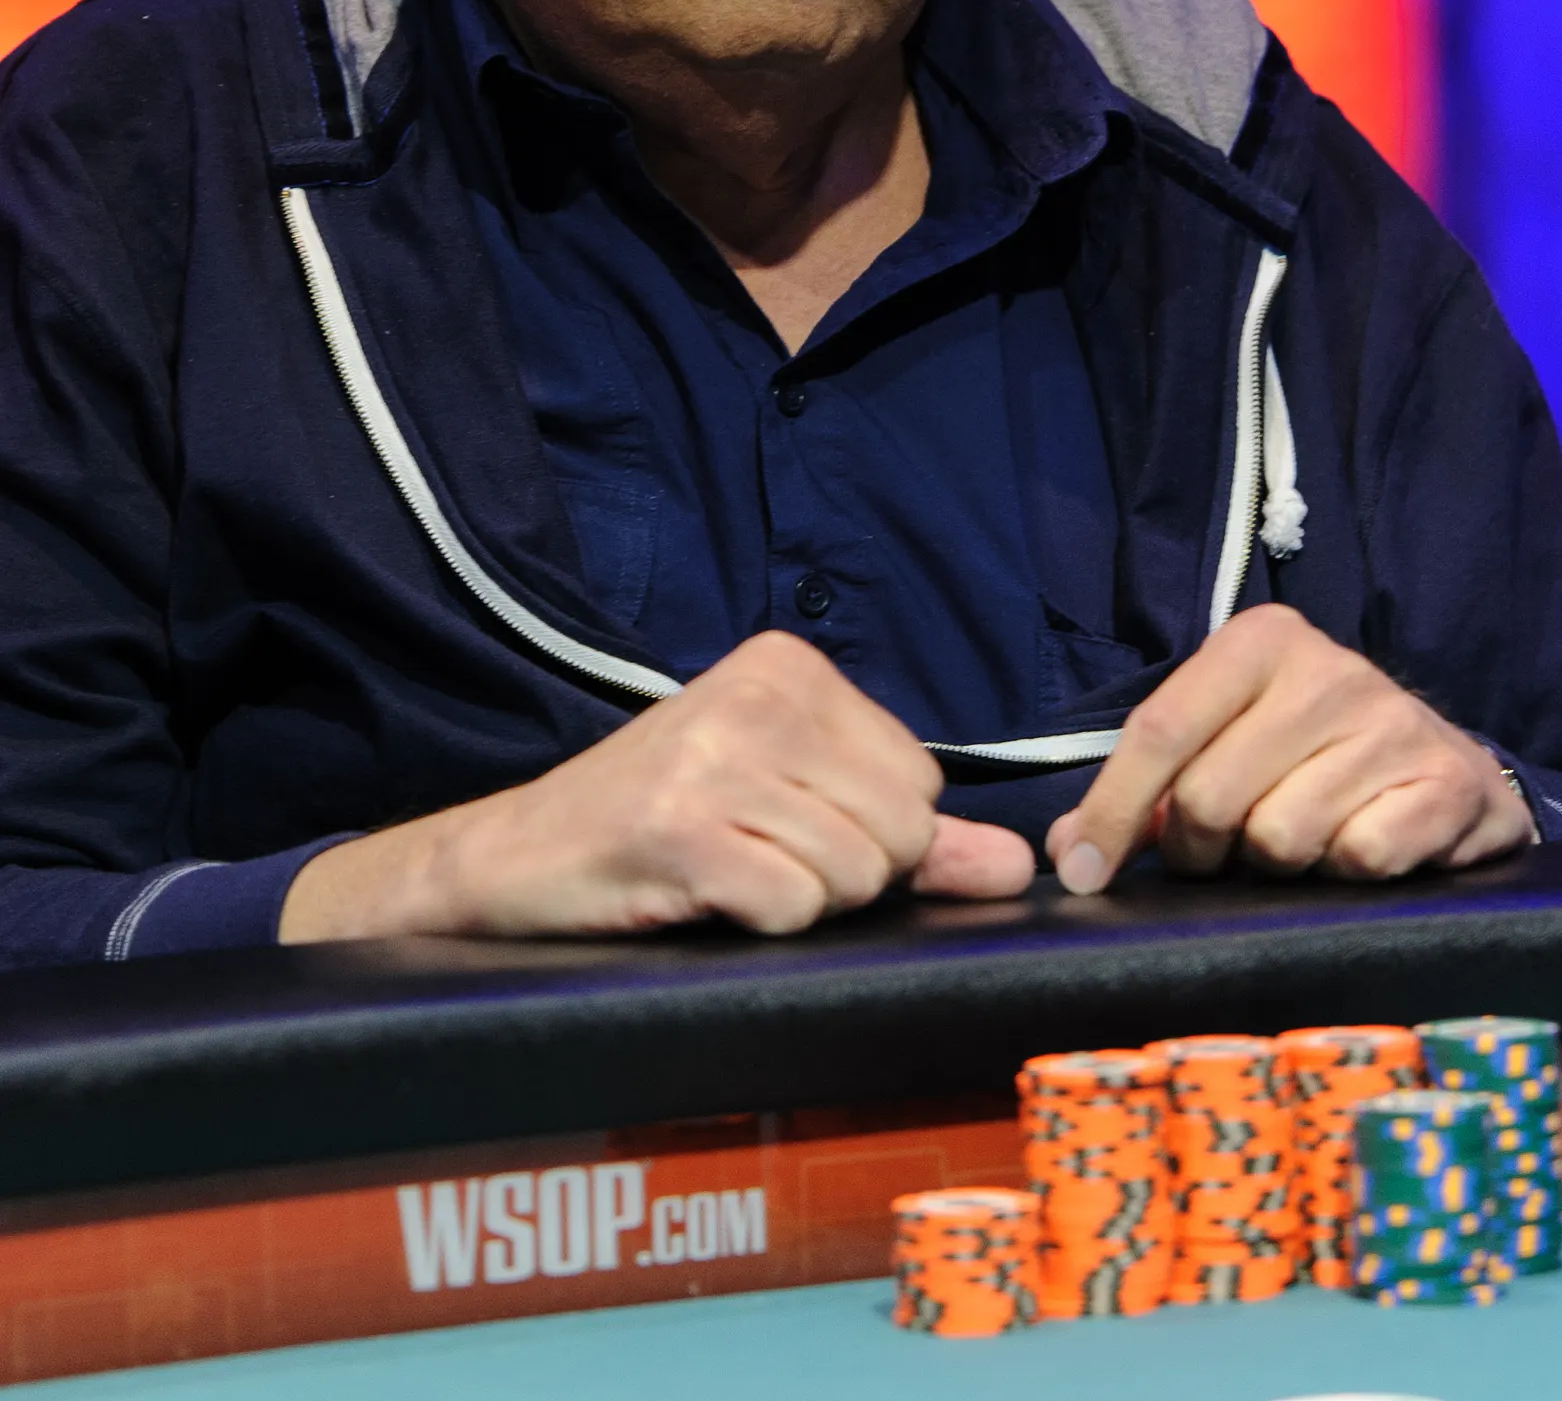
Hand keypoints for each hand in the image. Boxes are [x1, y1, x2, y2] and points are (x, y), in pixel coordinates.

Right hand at [281, 629, 1033, 942]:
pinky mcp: (679, 827)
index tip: (785, 823)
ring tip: (723, 869)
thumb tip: (1017, 867)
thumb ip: (911, 835)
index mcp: (789, 667)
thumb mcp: (789, 803)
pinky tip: (699, 892)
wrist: (516, 856)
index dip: (870, 833)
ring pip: (853, 875)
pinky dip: (756, 921)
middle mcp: (758, 694)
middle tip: (753, 853)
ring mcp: (715, 756)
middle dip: (844, 873)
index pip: (922, 782)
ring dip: (794, 901)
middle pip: (901, 831)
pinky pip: (791, 907)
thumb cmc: (660, 823)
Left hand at [1045, 606, 1534, 895]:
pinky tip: (1359, 844)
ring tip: (1300, 839)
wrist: (1446, 767)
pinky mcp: (1447, 781)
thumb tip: (1071, 852)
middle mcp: (1327, 668)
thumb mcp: (1226, 743)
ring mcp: (1392, 722)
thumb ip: (1145, 790)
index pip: (1159, 730)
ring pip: (1280, 837)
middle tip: (1224, 853)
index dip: (1112, 810)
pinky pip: (1357, 858)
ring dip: (1278, 864)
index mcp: (1259, 641)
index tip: (1083, 874)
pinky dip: (1346, 872)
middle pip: (1209, 797)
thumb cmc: (1310, 757)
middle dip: (1201, 850)